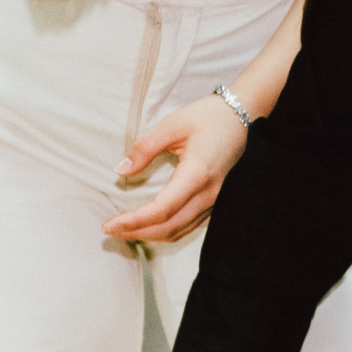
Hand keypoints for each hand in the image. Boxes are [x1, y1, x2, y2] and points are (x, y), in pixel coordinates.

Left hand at [102, 93, 248, 244]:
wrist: (241, 116)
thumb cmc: (207, 117)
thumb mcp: (172, 125)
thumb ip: (145, 148)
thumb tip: (121, 171)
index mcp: (197, 174)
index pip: (162, 210)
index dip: (134, 221)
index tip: (110, 224)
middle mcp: (208, 193)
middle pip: (169, 227)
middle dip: (136, 232)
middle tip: (110, 230)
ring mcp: (214, 200)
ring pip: (179, 230)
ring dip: (150, 235)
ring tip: (124, 230)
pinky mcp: (214, 201)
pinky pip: (188, 225)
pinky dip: (165, 230)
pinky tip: (148, 225)